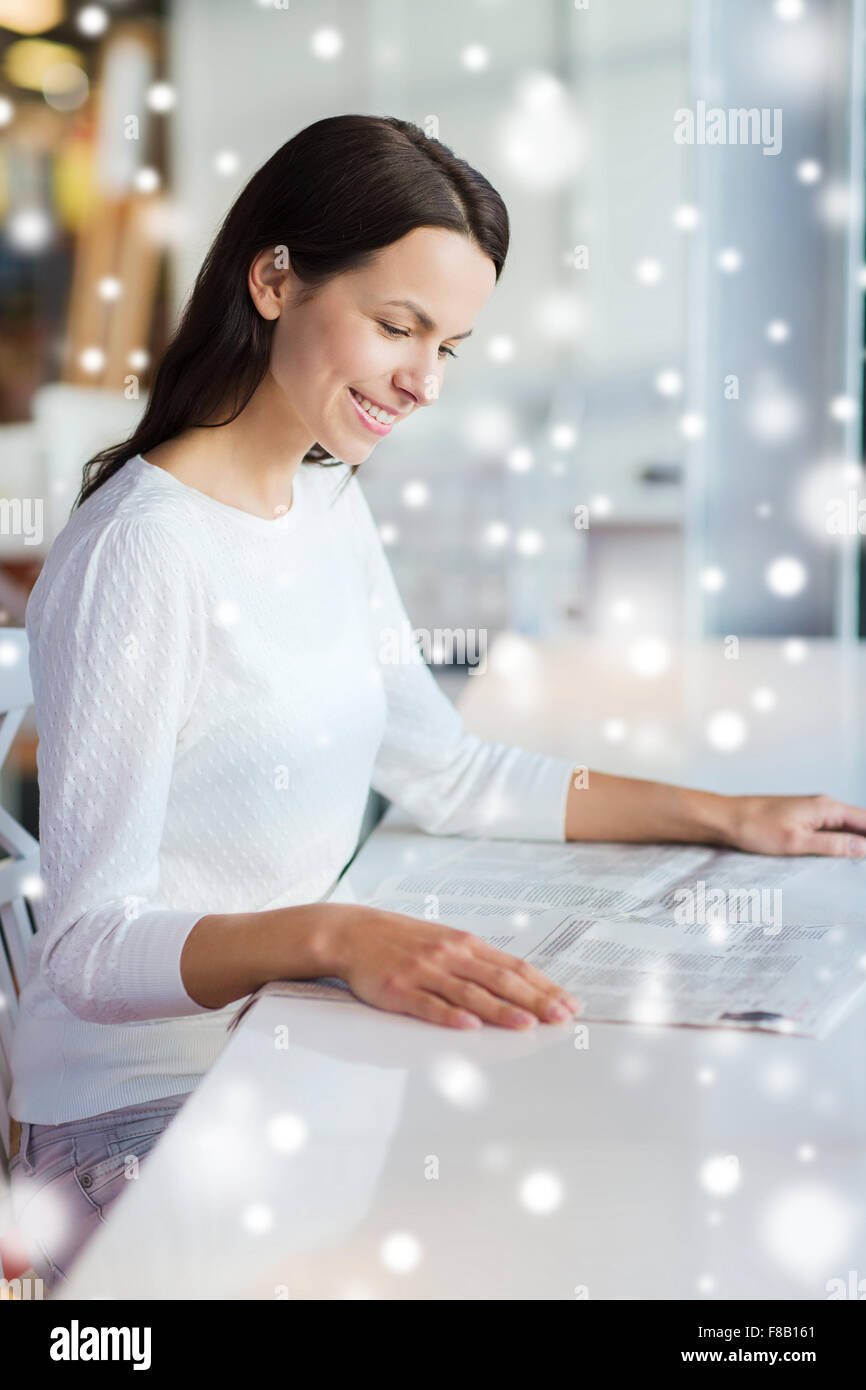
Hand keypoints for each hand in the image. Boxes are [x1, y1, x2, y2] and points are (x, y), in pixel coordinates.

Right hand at [322, 905, 581, 1030]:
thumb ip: (475, 960)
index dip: (543, 986)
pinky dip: (449, 1015)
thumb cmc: (401, 940)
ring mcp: (424, 972)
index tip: (568, 1003)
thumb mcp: (443, 941)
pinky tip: (468, 1026)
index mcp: (464, 943)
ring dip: (500, 1010)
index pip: (513, 967)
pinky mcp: (398, 989)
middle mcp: (449, 955)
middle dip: (534, 1000)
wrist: (351, 932)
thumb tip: (514, 981)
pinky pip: (428, 1004)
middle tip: (561, 1017)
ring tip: (526, 1024)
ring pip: (469, 993)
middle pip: (499, 980)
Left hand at [725, 792, 865, 858]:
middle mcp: (823, 805)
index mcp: (826, 807)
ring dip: (855, 842)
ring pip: (845, 827)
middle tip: (864, 866)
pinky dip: (840, 841)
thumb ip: (832, 845)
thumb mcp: (797, 841)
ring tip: (858, 863)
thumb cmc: (756, 827)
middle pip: (859, 823)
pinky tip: (840, 856)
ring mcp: (813, 811)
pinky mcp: (802, 818)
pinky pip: (830, 829)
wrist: (727, 818)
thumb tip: (864, 848)